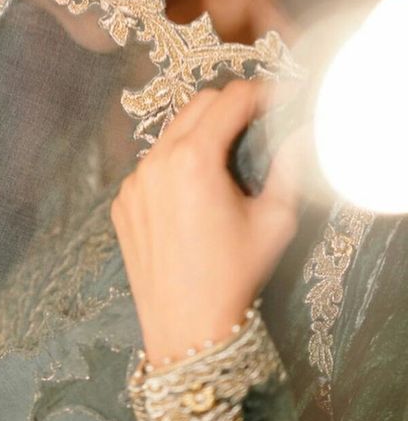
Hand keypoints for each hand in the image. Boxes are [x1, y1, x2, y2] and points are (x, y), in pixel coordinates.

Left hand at [111, 79, 300, 365]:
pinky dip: (173, 167)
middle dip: (228, 106)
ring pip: (170, 135)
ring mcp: (133, 181)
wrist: (186, 326)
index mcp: (196, 159)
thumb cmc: (235, 275)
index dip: (259, 94)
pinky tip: (190, 197)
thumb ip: (288, 168)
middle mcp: (157, 161)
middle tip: (253, 123)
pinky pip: (150, 167)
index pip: (230, 100)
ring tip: (222, 163)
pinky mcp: (122, 201)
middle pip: (197, 105)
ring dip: (198, 135)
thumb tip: (298, 134)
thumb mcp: (274, 222)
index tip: (275, 101)